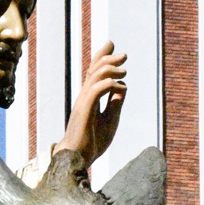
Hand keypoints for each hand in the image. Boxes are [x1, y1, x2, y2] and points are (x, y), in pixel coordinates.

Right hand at [57, 41, 125, 164]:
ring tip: (124, 72)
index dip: (102, 56)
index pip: (94, 72)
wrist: (79, 158)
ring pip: (95, 75)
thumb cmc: (92, 142)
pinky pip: (96, 89)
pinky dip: (110, 84)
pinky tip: (119, 86)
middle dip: (108, 57)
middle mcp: (85, 96)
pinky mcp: (84, 110)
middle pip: (94, 69)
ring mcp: (83, 102)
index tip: (112, 45)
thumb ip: (115, 103)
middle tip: (124, 55)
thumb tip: (123, 86)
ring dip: (112, 69)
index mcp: (90, 98)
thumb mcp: (110, 119)